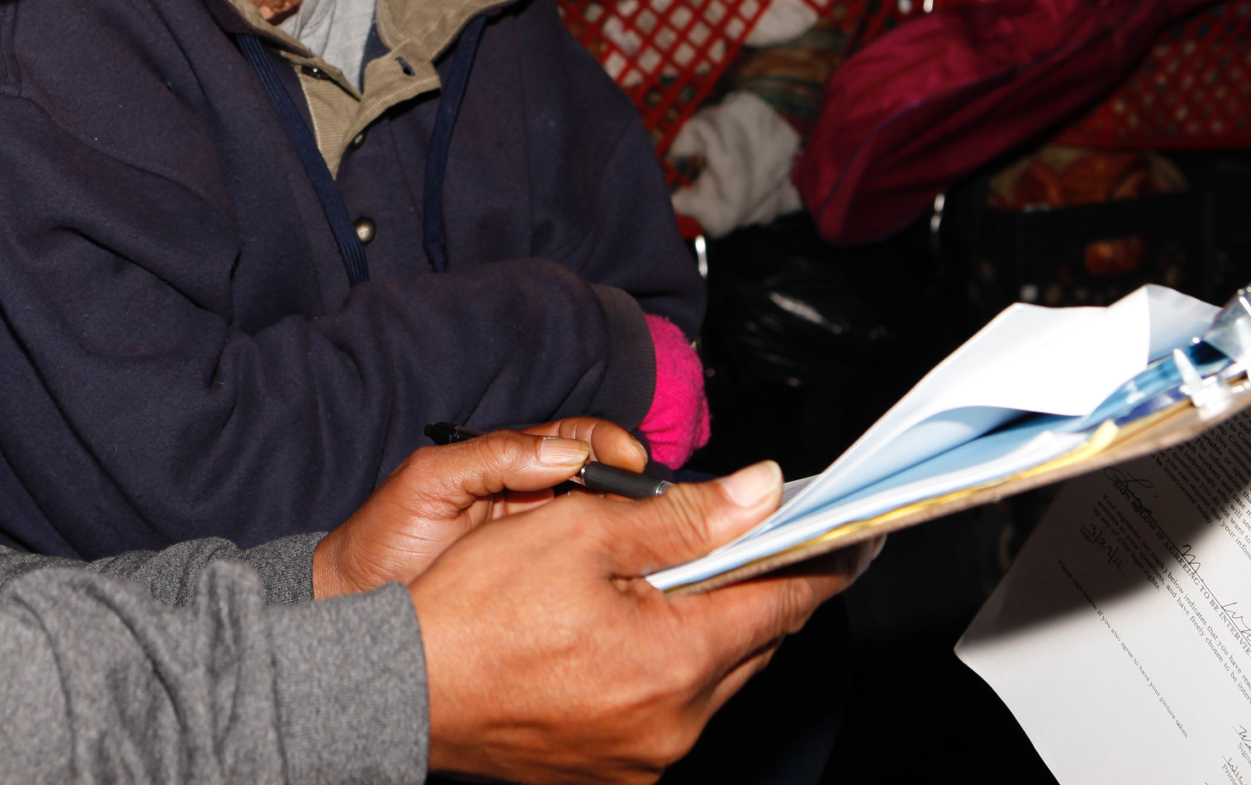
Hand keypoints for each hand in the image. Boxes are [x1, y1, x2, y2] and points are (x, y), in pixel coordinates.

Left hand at [312, 419, 649, 597]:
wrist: (355, 603)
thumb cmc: (384, 536)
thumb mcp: (430, 482)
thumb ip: (490, 456)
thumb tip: (564, 453)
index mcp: (509, 462)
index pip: (577, 440)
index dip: (608, 444)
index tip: (627, 459)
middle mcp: (532, 498)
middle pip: (603, 484)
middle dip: (633, 489)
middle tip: (649, 505)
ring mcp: (539, 545)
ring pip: (601, 530)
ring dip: (629, 531)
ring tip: (646, 541)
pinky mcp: (539, 589)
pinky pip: (583, 574)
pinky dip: (610, 571)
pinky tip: (625, 579)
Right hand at [412, 460, 877, 784]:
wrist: (395, 690)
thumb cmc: (473, 608)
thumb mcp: (580, 533)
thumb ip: (683, 517)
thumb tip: (762, 494)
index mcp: (677, 662)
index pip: (784, 603)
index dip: (821, 561)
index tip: (854, 537)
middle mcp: (674, 726)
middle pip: (750, 644)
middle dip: (754, 587)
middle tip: (751, 539)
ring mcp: (641, 758)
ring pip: (709, 679)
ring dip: (705, 628)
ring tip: (673, 578)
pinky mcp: (607, 771)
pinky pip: (665, 711)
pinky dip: (663, 667)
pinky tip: (627, 631)